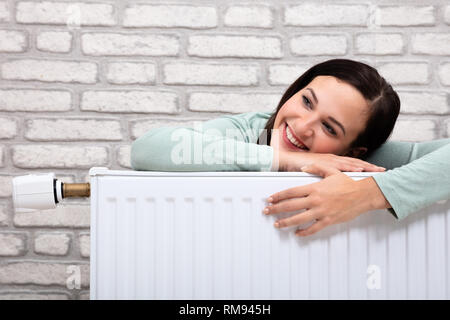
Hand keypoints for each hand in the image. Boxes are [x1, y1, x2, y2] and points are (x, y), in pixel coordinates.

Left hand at [263, 163, 391, 236]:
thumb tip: (303, 168)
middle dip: (276, 209)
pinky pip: (313, 228)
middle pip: (290, 205)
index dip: (278, 196)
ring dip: (285, 222)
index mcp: (314, 188)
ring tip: (276, 224)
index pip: (291, 192)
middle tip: (267, 211)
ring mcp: (321, 211)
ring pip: (298, 219)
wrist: (363, 194)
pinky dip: (304, 232)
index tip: (270, 199)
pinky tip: (297, 233)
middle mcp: (315, 200)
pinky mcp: (328, 220)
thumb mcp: (331, 171)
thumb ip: (316, 168)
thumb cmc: (348, 183)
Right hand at [273, 149, 385, 172]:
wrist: (287, 159)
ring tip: (373, 171)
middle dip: (369, 167)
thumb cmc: (300, 165)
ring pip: (348, 164)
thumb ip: (327, 175)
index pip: (353, 164)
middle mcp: (332, 160)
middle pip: (355, 163)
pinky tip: (356, 170)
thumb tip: (337, 181)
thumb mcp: (317, 170)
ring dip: (362, 167)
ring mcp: (327, 162)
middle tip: (383, 171)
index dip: (367, 167)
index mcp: (333, 162)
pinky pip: (337, 167)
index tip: (379, 171)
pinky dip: (348, 168)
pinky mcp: (322, 164)